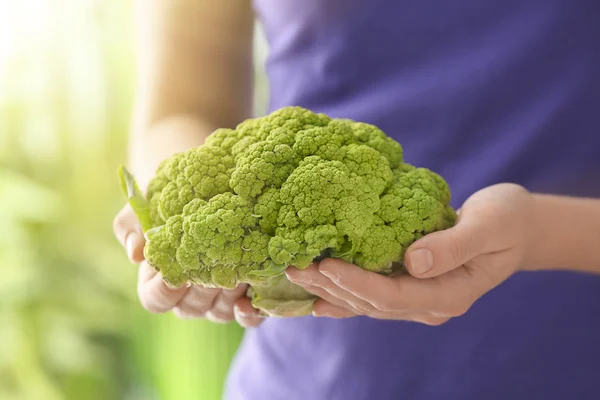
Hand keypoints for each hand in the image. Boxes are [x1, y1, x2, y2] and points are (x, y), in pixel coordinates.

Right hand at [113, 204, 262, 327]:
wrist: (213, 185)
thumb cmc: (172, 198)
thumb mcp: (147, 204)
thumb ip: (132, 225)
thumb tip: (135, 254)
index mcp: (159, 281)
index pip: (155, 300)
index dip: (162, 291)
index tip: (173, 273)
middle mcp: (188, 297)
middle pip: (191, 307)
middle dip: (203, 287)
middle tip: (215, 262)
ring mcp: (217, 301)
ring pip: (219, 311)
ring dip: (227, 294)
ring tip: (238, 266)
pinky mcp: (246, 298)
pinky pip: (247, 317)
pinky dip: (249, 312)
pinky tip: (251, 298)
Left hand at [285, 183, 534, 324]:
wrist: (517, 227)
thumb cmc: (507, 221)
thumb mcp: (489, 226)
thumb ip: (454, 246)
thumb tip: (413, 262)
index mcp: (450, 294)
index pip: (394, 296)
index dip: (357, 283)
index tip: (325, 265)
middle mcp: (431, 304)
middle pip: (373, 303)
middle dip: (332, 287)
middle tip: (295, 266)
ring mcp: (420, 299)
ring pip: (367, 303)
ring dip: (330, 290)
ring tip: (295, 274)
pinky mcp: (411, 285)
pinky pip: (372, 295)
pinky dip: (343, 295)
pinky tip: (316, 298)